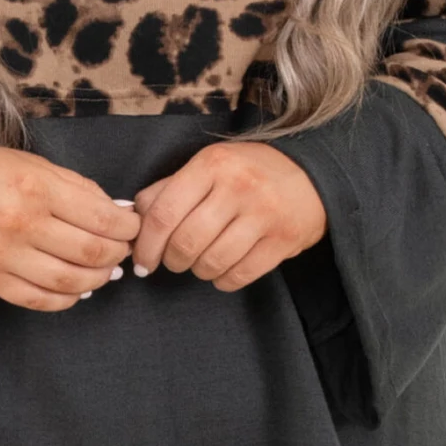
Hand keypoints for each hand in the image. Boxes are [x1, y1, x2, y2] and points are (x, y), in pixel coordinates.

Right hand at [0, 145, 140, 310]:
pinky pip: (39, 300)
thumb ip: (75, 186)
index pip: (102, 218)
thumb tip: (116, 210)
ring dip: (97, 280)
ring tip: (104, 272)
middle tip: (122, 251)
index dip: (127, 228)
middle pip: (91, 253)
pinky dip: (66, 300)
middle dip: (117, 254)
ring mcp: (5, 256)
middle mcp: (23, 224)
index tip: (132, 227)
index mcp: (37, 188)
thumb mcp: (29, 163)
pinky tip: (77, 290)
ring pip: (70, 282)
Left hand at [128, 144, 327, 290]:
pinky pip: (239, 275)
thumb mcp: (209, 165)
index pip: (165, 213)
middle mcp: (238, 187)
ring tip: (201, 262)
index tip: (142, 261)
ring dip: (198, 271)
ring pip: (211, 262)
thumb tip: (133, 218)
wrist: (312, 173)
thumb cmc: (249, 171)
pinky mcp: (283, 240)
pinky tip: (222, 270)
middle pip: (185, 242)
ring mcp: (264, 215)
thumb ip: (169, 188)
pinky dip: (223, 281)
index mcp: (212, 164)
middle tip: (174, 261)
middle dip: (171, 261)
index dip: (146, 245)